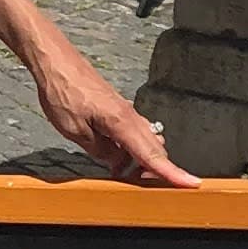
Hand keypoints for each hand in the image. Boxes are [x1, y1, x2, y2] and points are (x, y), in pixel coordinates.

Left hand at [30, 42, 189, 185]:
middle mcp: (130, 116)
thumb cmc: (63, 91)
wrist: (56, 62)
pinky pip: (133, 133)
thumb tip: (117, 162)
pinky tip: (115, 155)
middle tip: (141, 187)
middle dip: (156, 171)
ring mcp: (125, 111)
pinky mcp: (118, 109)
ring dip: (141, 160)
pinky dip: (130, 148)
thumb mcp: (75, 131)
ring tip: (123, 173)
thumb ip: (100, 150)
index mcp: (122, 122)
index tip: (191, 183)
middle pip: (155, 149)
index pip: (152, 154)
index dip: (172, 172)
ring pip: (145, 141)